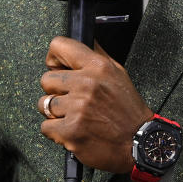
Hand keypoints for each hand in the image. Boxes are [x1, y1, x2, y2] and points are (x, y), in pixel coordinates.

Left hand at [39, 36, 152, 172]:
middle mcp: (87, 84)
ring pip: (44, 104)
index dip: (54, 58)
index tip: (56, 66)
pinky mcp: (70, 131)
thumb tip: (84, 39)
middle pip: (46, 79)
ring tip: (74, 116)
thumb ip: (97, 55)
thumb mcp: (118, 73)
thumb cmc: (128, 110)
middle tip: (71, 99)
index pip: (59, 46)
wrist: (139, 142)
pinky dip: (56, 132)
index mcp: (98, 67)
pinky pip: (45, 127)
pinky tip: (73, 129)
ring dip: (55, 113)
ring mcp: (77, 108)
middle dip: (55, 90)